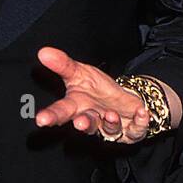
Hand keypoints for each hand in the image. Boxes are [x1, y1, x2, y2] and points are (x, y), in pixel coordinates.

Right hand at [36, 47, 161, 143]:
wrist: (123, 99)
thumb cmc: (98, 89)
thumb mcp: (80, 72)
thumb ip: (62, 65)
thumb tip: (43, 52)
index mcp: (77, 107)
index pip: (61, 111)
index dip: (51, 116)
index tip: (41, 120)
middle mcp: (93, 120)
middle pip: (84, 124)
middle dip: (82, 125)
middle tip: (78, 123)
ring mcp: (110, 127)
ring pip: (108, 130)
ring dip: (109, 123)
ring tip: (110, 114)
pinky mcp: (130, 131)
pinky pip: (136, 129)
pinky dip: (139, 122)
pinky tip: (142, 113)